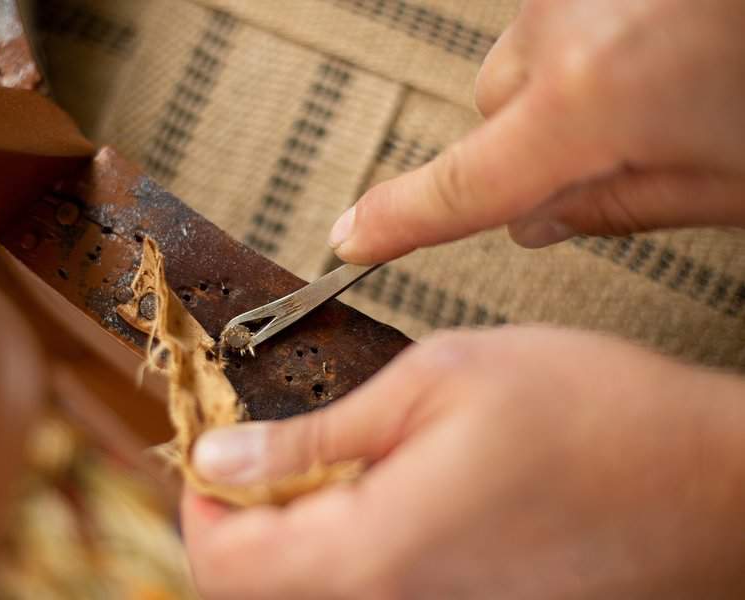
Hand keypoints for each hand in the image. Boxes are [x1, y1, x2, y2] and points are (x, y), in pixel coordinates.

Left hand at [182, 327, 744, 598]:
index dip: (197, 497)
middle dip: (238, 508)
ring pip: (312, 584)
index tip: (212, 438)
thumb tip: (220, 459)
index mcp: (373, 552)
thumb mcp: (434, 384)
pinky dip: (347, 530)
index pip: (224, 563)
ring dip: (292, 518)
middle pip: (259, 584)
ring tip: (328, 444)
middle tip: (260, 433)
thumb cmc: (590, 416)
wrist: (708, 481)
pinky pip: (372, 581)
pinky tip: (384, 474)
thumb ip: (314, 436)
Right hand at [328, 0, 744, 263]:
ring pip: (523, 59)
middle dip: (532, 141)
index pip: (461, 187)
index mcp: (593, 102)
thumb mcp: (728, 179)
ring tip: (655, 77)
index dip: (399, 222)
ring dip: (564, 85)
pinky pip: (555, 13)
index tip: (349, 240)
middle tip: (613, 147)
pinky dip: (586, 38)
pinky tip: (653, 36)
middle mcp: (564, 30)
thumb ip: (618, 207)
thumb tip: (536, 220)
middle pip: (493, 110)